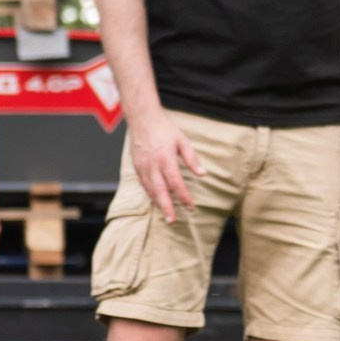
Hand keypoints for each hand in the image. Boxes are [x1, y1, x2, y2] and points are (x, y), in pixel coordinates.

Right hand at [127, 109, 201, 223]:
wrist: (142, 119)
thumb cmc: (164, 129)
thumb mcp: (182, 141)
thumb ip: (192, 159)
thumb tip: (202, 174)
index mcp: (166, 159)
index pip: (176, 183)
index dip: (183, 197)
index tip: (191, 207)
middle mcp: (153, 165)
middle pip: (160, 191)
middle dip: (167, 207)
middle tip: (172, 221)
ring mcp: (143, 167)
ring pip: (150, 190)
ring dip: (158, 203)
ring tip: (166, 215)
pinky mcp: (137, 166)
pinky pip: (144, 184)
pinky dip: (150, 194)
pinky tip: (156, 200)